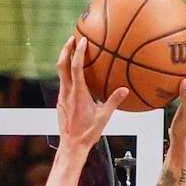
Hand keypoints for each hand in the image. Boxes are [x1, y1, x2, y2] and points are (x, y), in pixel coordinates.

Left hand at [53, 33, 132, 149]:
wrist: (71, 146)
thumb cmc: (87, 133)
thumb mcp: (104, 117)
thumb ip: (114, 101)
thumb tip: (125, 90)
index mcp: (77, 94)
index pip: (75, 67)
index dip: (78, 52)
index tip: (82, 41)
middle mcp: (67, 93)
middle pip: (61, 65)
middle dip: (65, 50)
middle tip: (71, 38)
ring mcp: (62, 97)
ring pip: (60, 73)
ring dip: (65, 60)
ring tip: (72, 51)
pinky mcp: (61, 102)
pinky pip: (63, 83)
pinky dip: (67, 73)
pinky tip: (74, 74)